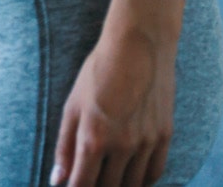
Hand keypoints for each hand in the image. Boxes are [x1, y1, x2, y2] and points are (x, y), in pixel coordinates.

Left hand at [52, 25, 176, 186]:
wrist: (138, 48)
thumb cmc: (98, 73)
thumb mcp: (72, 106)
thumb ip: (65, 146)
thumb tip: (58, 178)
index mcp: (94, 138)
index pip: (83, 184)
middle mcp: (123, 145)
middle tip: (89, 181)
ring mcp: (147, 143)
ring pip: (134, 184)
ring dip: (119, 186)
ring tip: (107, 180)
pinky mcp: (165, 136)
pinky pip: (155, 172)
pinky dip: (142, 180)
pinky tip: (131, 177)